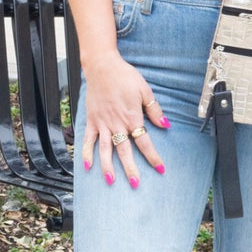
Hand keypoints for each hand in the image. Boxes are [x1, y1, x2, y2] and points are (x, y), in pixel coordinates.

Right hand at [80, 51, 167, 186]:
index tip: (160, 169)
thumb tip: (165, 124)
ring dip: (107, 166)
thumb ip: (154, 110)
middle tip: (135, 184)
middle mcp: (116, 124)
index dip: (153, 157)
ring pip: (105, 149)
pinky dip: (86, 153)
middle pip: (125, 151)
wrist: (102, 66)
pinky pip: (88, 140)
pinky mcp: (91, 120)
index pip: (144, 142)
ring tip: (111, 180)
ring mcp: (102, 123)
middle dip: (131, 169)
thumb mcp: (145, 90)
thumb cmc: (124, 76)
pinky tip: (88, 166)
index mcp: (132, 117)